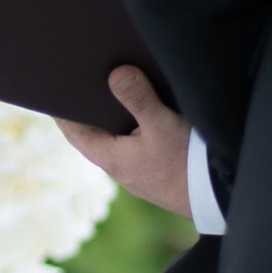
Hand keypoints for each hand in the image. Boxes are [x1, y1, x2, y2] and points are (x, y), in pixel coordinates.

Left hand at [59, 64, 192, 217]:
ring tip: (117, 86)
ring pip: (119, 138)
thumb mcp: (162, 125)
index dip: (61, 111)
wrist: (219, 199)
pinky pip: (139, 144)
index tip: (51, 91)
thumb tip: (115, 73)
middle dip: (91, 108)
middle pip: (96, 132)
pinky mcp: (158, 172)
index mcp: (110, 157)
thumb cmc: (187, 164)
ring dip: (116, 116)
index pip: (74, 131)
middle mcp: (121, 167)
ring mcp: (139, 172)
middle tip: (85, 80)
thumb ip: (138, 98)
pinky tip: (149, 110)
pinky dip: (136, 126)